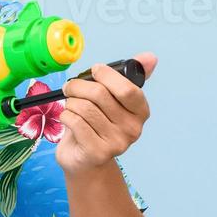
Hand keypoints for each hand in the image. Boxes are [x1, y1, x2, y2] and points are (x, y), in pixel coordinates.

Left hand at [55, 52, 156, 175]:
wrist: (85, 160)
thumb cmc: (98, 123)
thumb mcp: (113, 99)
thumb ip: (129, 76)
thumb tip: (150, 57)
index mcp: (141, 112)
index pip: (127, 88)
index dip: (106, 75)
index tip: (94, 70)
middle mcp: (133, 129)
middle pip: (99, 95)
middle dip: (78, 86)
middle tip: (70, 87)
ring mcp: (117, 143)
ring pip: (83, 107)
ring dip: (70, 102)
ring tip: (71, 106)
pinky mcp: (97, 152)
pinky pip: (74, 122)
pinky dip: (65, 116)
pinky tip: (68, 119)